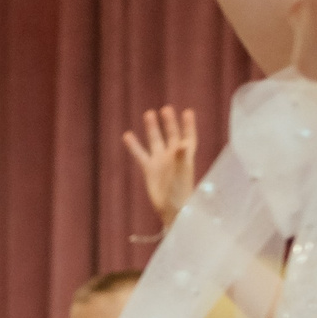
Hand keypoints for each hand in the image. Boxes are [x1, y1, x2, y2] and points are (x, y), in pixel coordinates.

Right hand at [121, 105, 198, 231]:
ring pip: (155, 140)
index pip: (188, 137)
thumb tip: (182, 143)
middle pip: (172, 135)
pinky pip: (140, 154)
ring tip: (148, 114)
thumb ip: (182, 157)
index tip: (187, 112)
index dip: (188, 125)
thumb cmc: (182, 192)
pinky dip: (134, 145)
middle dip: (169, 123)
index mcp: (186, 156)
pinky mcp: (149, 169)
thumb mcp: (183, 172)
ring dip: (152, 128)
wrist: (172, 209)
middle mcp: (173, 156)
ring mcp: (160, 161)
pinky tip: (127, 135)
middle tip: (165, 109)